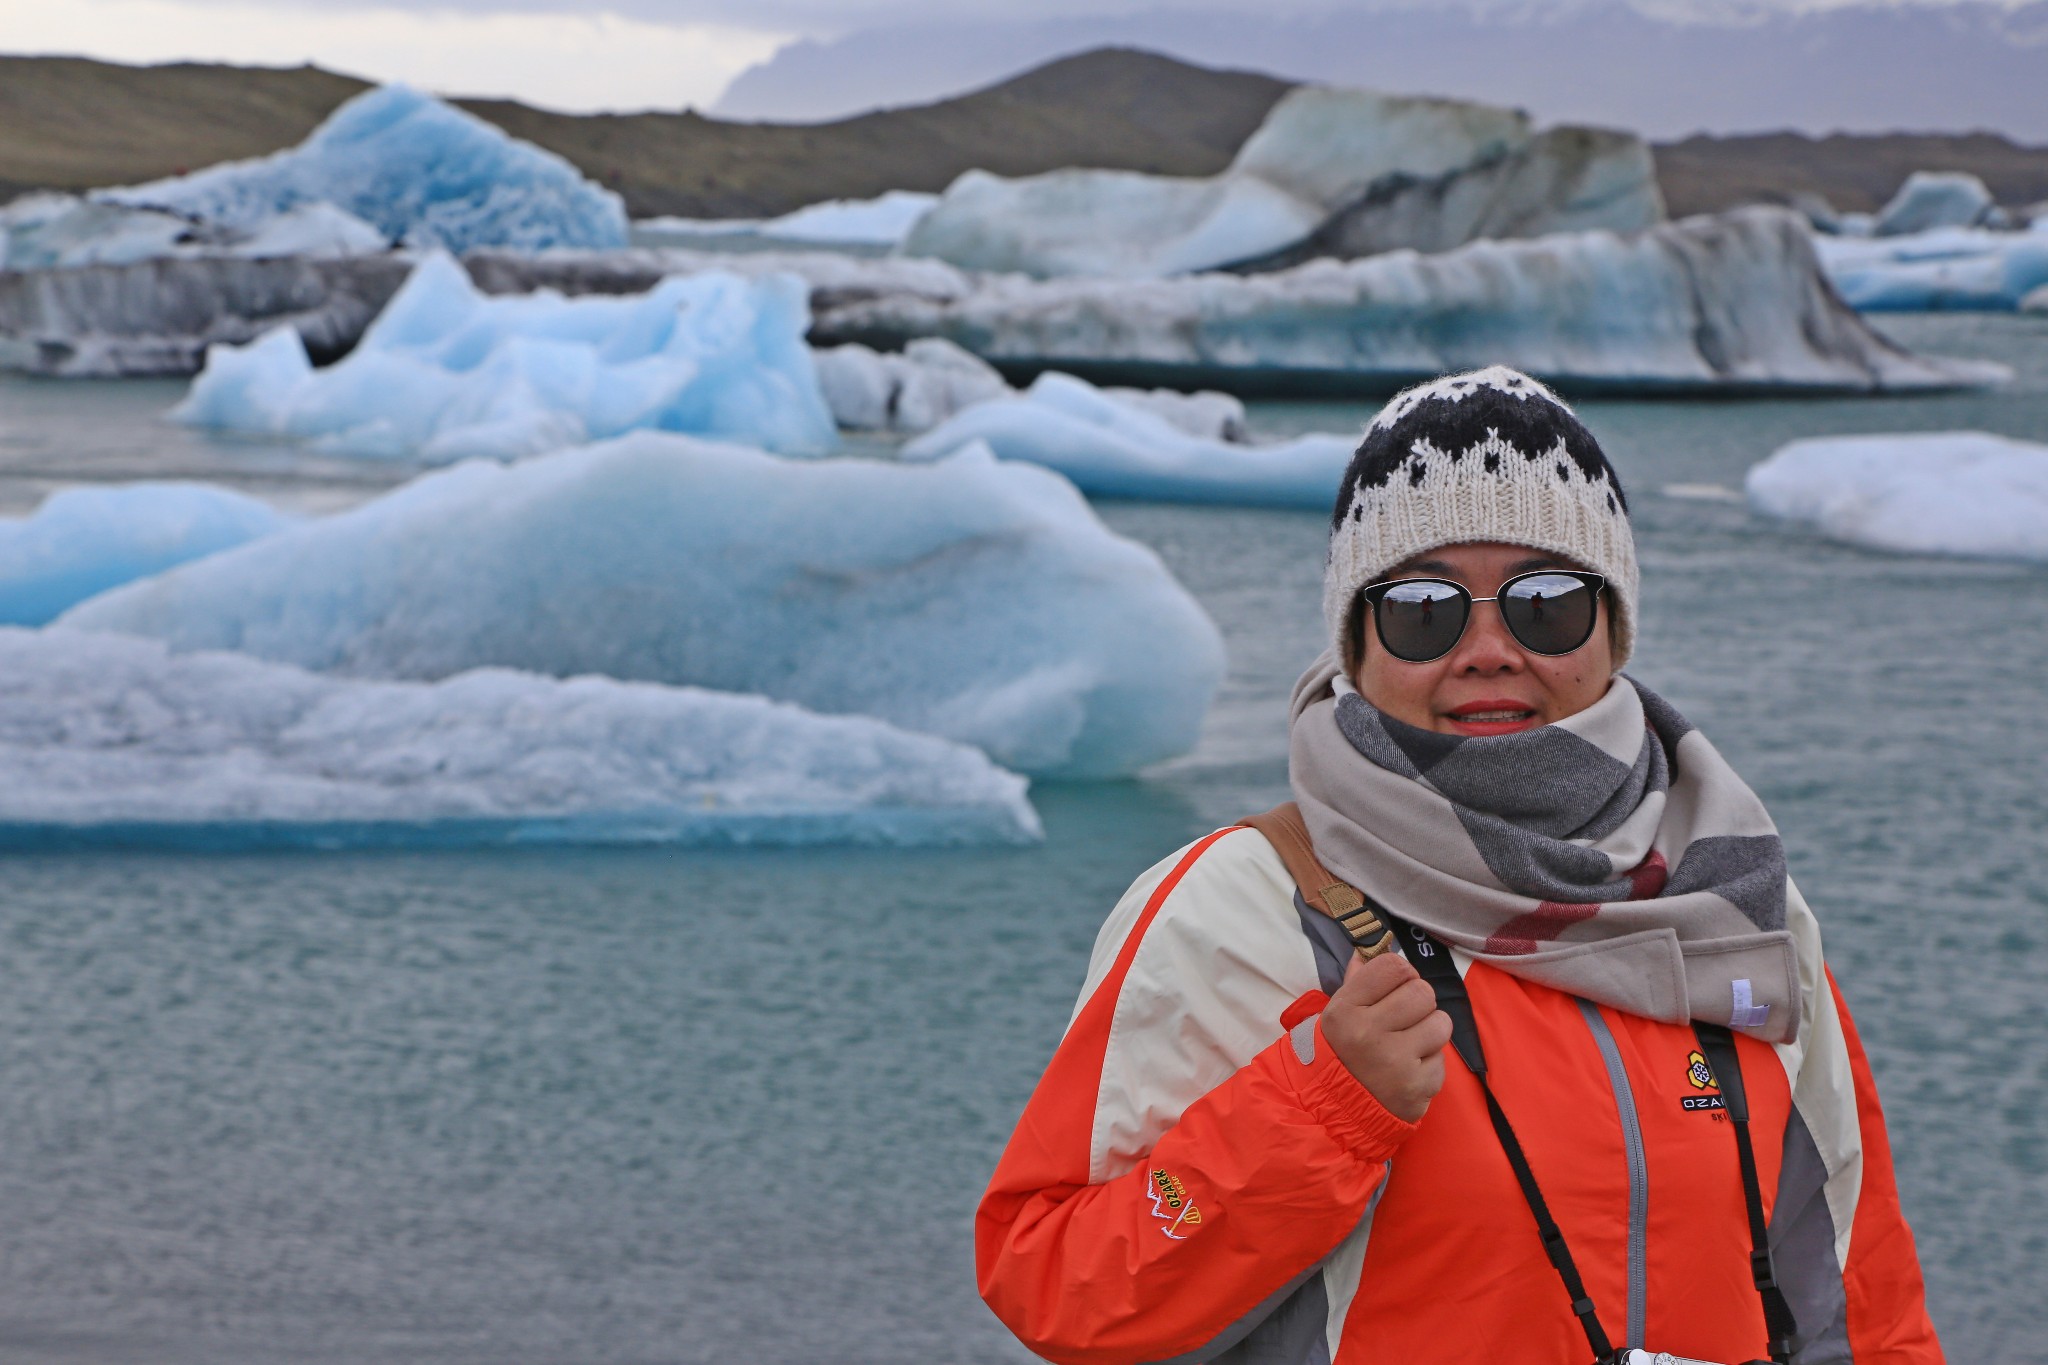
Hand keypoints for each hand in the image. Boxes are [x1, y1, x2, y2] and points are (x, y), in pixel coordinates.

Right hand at [1318, 950, 1452, 1123]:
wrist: (1334, 1110)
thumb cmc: (1339, 1052)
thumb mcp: (1337, 1013)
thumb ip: (1358, 980)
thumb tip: (1373, 948)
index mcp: (1346, 1010)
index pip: (1394, 966)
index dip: (1401, 973)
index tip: (1396, 986)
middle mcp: (1369, 1034)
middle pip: (1422, 991)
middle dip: (1418, 1003)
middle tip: (1403, 1018)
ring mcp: (1395, 1063)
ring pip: (1441, 1022)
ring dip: (1429, 1031)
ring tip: (1408, 1044)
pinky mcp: (1417, 1088)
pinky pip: (1442, 1059)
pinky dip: (1429, 1063)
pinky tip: (1408, 1070)